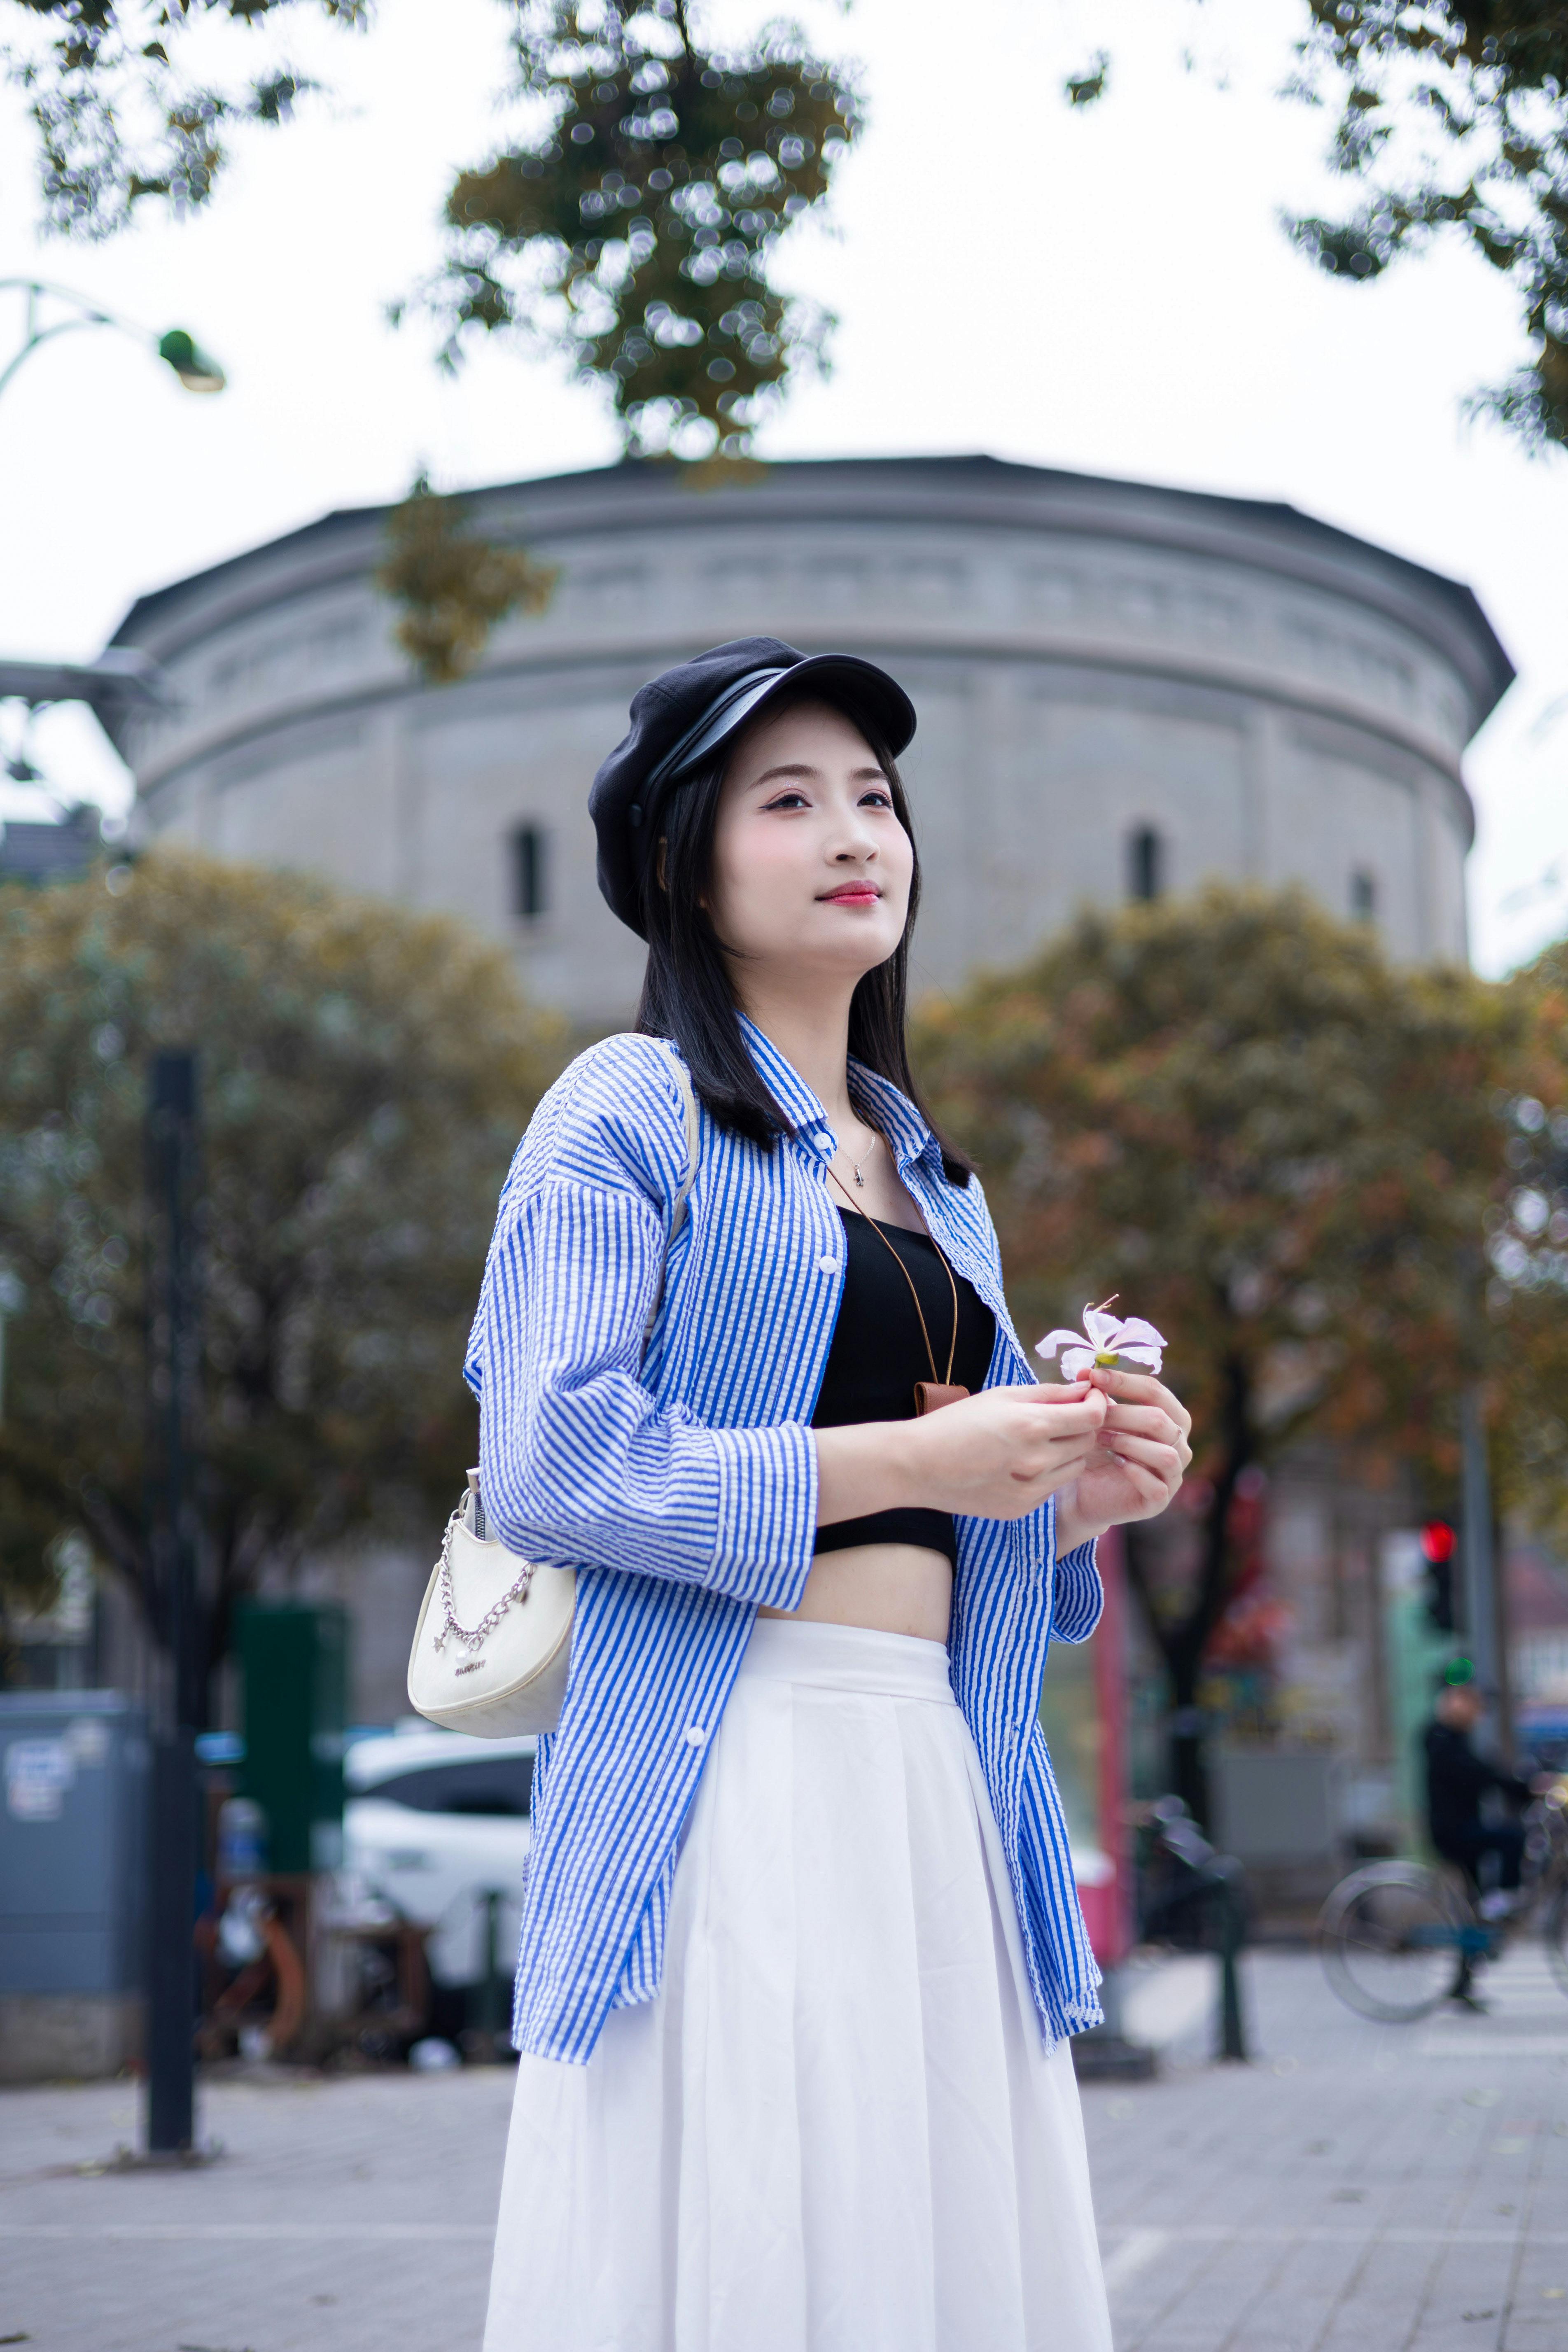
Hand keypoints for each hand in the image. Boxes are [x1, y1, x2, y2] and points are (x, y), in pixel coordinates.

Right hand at [814, 1380, 1109, 1529]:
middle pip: (1088, 1442)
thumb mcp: (1000, 1395)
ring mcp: (1030, 1490)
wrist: (917, 1466)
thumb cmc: (956, 1422)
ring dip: (1069, 1450)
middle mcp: (1037, 1461)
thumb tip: (1085, 1389)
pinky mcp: (1022, 1508)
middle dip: (1084, 1426)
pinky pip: (1053, 1486)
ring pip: (1075, 1467)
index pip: (1092, 1417)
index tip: (1090, 1397)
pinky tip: (1021, 1462)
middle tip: (1067, 1414)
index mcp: (1031, 1425)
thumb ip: (1048, 1393)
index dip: (1098, 1404)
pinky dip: (1048, 1472)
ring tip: (1040, 1438)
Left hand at [1054, 1366, 1192, 1552]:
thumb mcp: (1096, 1418)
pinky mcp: (1160, 1500)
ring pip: (1164, 1453)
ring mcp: (1173, 1474)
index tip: (1092, 1376)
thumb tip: (1084, 1373)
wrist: (1083, 1492)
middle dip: (1121, 1414)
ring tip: (1099, 1439)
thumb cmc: (1096, 1449)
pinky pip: (1157, 1486)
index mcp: (1170, 1417)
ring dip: (1127, 1442)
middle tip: (1092, 1415)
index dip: (1124, 1381)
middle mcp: (1179, 1444)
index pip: (1155, 1391)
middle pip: (1159, 1420)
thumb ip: (1097, 1396)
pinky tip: (1113, 1462)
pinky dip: (1134, 1471)